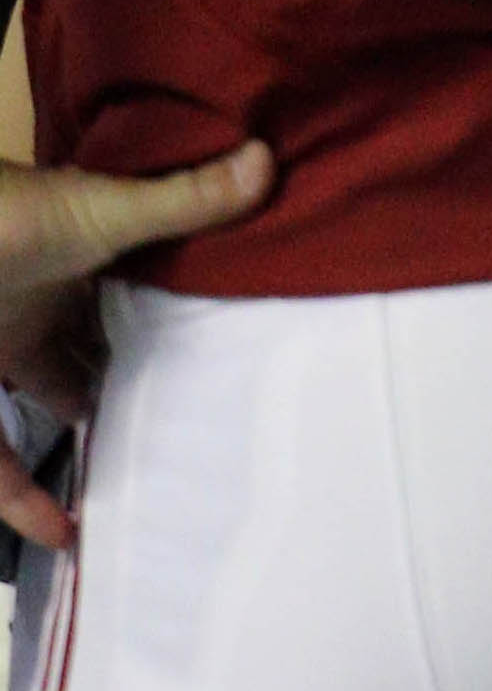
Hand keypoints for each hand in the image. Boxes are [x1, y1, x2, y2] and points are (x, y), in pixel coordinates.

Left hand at [0, 137, 271, 548]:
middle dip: (137, 372)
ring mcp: (3, 356)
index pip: (125, 287)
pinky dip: (25, 503)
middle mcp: (37, 309)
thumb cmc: (7, 220)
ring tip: (154, 465)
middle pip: (92, 349)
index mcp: (69, 259)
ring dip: (93, 432)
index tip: (227, 332)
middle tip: (202, 405)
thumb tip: (268, 158)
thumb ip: (182, 201)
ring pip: (55, 403)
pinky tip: (64, 532)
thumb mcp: (101, 211)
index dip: (170, 306)